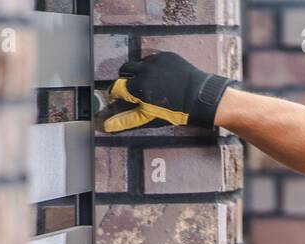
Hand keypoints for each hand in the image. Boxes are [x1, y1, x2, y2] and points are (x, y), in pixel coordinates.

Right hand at [102, 53, 232, 131]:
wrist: (198, 98)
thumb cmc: (174, 112)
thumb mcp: (148, 117)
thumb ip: (126, 120)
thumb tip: (106, 126)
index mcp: (138, 87)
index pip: (116, 86)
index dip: (116, 93)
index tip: (118, 97)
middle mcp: (144, 70)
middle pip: (124, 70)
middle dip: (125, 79)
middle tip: (132, 89)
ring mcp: (156, 60)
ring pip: (139, 63)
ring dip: (139, 72)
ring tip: (149, 84)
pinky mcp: (166, 55)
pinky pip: (153, 59)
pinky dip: (153, 67)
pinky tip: (161, 78)